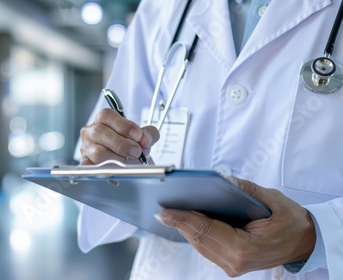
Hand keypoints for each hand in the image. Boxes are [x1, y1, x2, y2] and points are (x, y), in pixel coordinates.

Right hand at [80, 108, 158, 164]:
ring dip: (117, 159)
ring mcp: (86, 147)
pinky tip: (117, 170)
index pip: (107, 116)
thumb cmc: (129, 144)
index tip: (138, 135)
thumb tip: (146, 138)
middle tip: (136, 151)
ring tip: (128, 161)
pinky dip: (106, 170)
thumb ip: (148, 133)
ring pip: (97, 152)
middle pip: (100, 132)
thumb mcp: (141, 136)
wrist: (126, 160)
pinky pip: (92, 168)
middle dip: (121, 144)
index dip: (123, 125)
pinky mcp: (85, 163)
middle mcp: (91, 131)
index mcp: (103, 120)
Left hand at [154, 177, 315, 276]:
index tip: (164, 211)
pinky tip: (186, 221)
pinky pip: (206, 247)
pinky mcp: (230, 263)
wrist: (304, 243)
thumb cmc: (291, 222)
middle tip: (161, 210)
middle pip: (198, 239)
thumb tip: (223, 180)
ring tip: (168, 213)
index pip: (205, 230)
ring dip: (184, 229)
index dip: (182, 219)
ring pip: (199, 245)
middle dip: (178, 223)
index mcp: (244, 247)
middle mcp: (235, 261)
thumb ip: (246, 190)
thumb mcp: (273, 200)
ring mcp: (232, 265)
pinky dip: (195, 234)